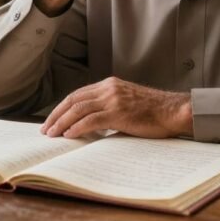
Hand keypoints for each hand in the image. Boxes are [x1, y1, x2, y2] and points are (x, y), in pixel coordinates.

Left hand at [40, 77, 191, 138]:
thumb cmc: (153, 111)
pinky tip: (69, 135)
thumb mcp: (127, 102)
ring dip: (62, 122)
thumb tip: (89, 124)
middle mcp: (108, 88)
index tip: (52, 119)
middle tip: (45, 129)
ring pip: (78, 109)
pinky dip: (77, 128)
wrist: (174, 111)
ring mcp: (113, 99)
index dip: (62, 107)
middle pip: (73, 100)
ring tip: (52, 135)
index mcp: (109, 84)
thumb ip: (109, 107)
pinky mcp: (119, 112)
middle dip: (56, 115)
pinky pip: (91, 120)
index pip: (78, 94)